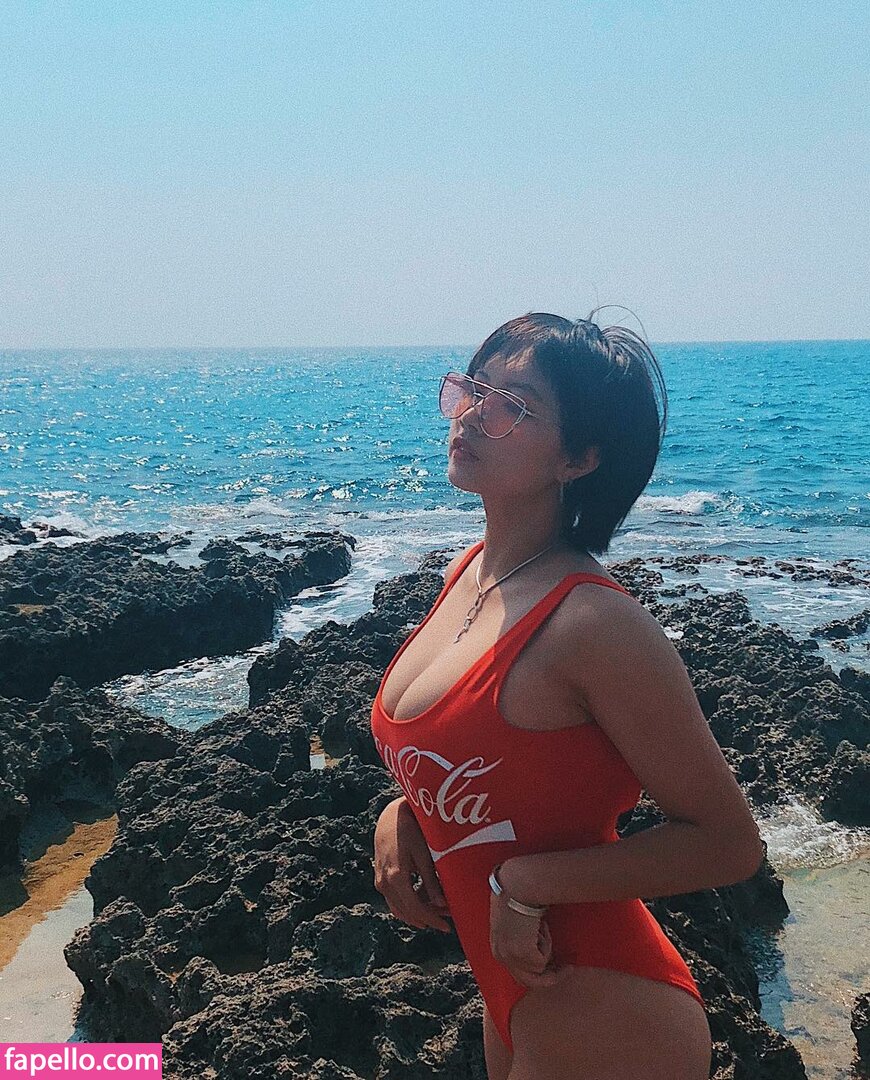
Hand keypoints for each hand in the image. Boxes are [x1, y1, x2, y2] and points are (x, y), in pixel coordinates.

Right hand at [373, 796, 451, 932]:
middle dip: (427, 919)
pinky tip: (422, 905)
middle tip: (445, 923)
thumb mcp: (424, 854)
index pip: (416, 909)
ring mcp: (380, 881)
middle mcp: (385, 883)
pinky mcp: (380, 878)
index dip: (432, 920)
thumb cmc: (411, 831)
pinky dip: (407, 907)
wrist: (391, 817)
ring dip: (416, 915)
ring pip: (398, 909)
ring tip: (436, 915)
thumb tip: (442, 904)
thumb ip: (431, 880)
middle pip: (407, 912)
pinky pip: (393, 900)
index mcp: (397, 877)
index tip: (447, 927)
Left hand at [489, 890, 569, 988]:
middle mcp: (501, 956)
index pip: (518, 974)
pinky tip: (540, 926)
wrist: (516, 885)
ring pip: (540, 968)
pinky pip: (544, 959)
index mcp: (496, 949)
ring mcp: (511, 957)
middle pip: (529, 982)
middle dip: (551, 978)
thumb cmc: (516, 895)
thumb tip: (536, 951)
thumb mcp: (512, 922)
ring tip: (541, 926)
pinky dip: (547, 943)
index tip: (553, 969)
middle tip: (568, 969)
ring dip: (546, 946)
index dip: (538, 974)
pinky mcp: (523, 954)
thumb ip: (518, 939)